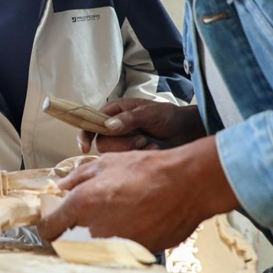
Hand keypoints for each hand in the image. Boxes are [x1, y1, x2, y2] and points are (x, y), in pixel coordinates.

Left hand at [38, 136, 239, 250]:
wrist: (185, 184)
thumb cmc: (146, 169)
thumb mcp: (105, 163)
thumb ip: (76, 178)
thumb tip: (60, 188)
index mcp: (82, 204)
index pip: (49, 229)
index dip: (49, 225)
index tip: (55, 221)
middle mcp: (94, 228)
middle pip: (70, 242)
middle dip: (73, 232)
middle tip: (87, 217)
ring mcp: (115, 244)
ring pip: (93, 248)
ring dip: (97, 238)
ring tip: (115, 219)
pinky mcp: (134, 252)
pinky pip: (117, 251)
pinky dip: (119, 242)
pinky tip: (131, 225)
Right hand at [79, 100, 203, 153]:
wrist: (186, 132)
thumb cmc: (168, 117)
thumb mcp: (150, 113)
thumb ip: (129, 118)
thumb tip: (109, 125)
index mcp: (115, 111)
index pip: (91, 122)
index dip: (85, 134)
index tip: (85, 147)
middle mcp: (114, 126)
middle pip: (101, 142)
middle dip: (122, 143)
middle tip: (142, 139)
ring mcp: (122, 141)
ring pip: (112, 153)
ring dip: (131, 150)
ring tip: (148, 144)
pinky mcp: (130, 154)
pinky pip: (124, 161)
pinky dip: (139, 156)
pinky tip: (152, 150)